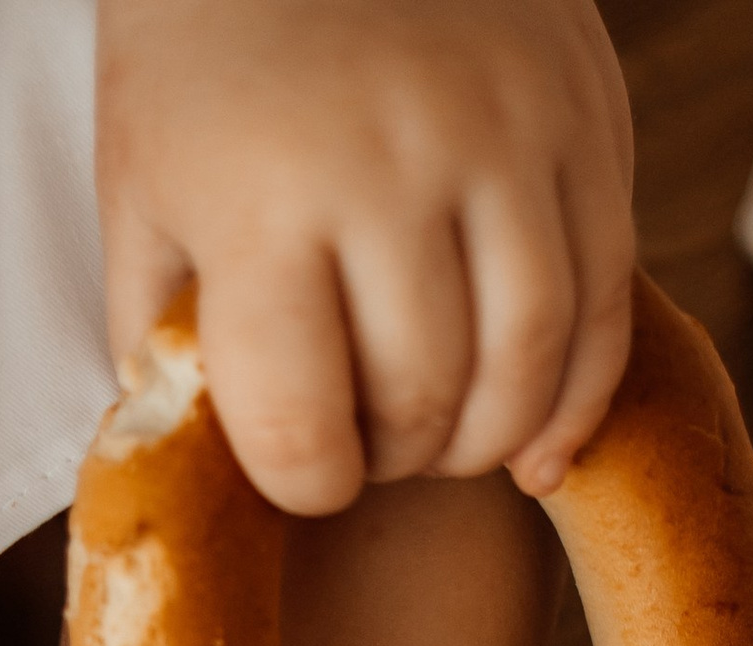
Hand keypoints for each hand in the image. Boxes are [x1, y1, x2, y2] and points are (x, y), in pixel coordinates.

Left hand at [97, 0, 635, 511]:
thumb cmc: (208, 54)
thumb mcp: (143, 193)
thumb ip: (167, 337)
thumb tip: (221, 465)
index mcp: (270, 200)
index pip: (304, 429)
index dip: (304, 485)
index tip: (304, 472)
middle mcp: (400, 166)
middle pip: (424, 400)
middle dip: (396, 459)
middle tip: (372, 447)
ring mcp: (509, 135)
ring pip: (532, 363)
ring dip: (488, 439)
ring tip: (445, 440)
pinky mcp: (586, 115)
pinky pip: (609, 296)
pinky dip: (581, 394)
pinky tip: (538, 444)